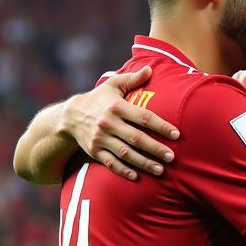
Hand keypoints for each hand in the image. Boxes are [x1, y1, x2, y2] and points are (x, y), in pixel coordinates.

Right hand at [64, 65, 178, 180]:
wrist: (69, 116)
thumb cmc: (99, 99)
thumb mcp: (113, 85)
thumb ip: (132, 79)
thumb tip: (150, 68)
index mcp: (116, 107)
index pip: (143, 117)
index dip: (160, 126)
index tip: (176, 134)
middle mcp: (108, 123)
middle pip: (136, 138)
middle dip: (155, 148)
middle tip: (172, 156)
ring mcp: (100, 139)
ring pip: (125, 153)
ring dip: (143, 162)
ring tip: (161, 170)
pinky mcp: (94, 152)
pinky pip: (111, 163)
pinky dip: (123, 171)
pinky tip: (137, 176)